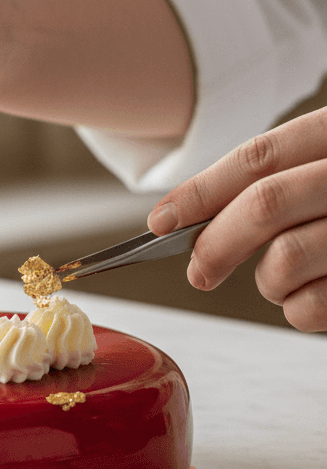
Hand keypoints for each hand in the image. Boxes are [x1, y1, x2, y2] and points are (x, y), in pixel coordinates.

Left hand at [147, 107, 326, 331]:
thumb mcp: (325, 166)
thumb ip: (276, 179)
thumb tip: (180, 216)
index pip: (260, 157)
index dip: (201, 190)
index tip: (159, 221)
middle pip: (266, 205)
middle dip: (216, 244)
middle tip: (198, 271)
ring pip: (287, 260)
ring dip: (266, 280)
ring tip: (280, 279)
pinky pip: (312, 307)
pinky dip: (298, 311)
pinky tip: (312, 298)